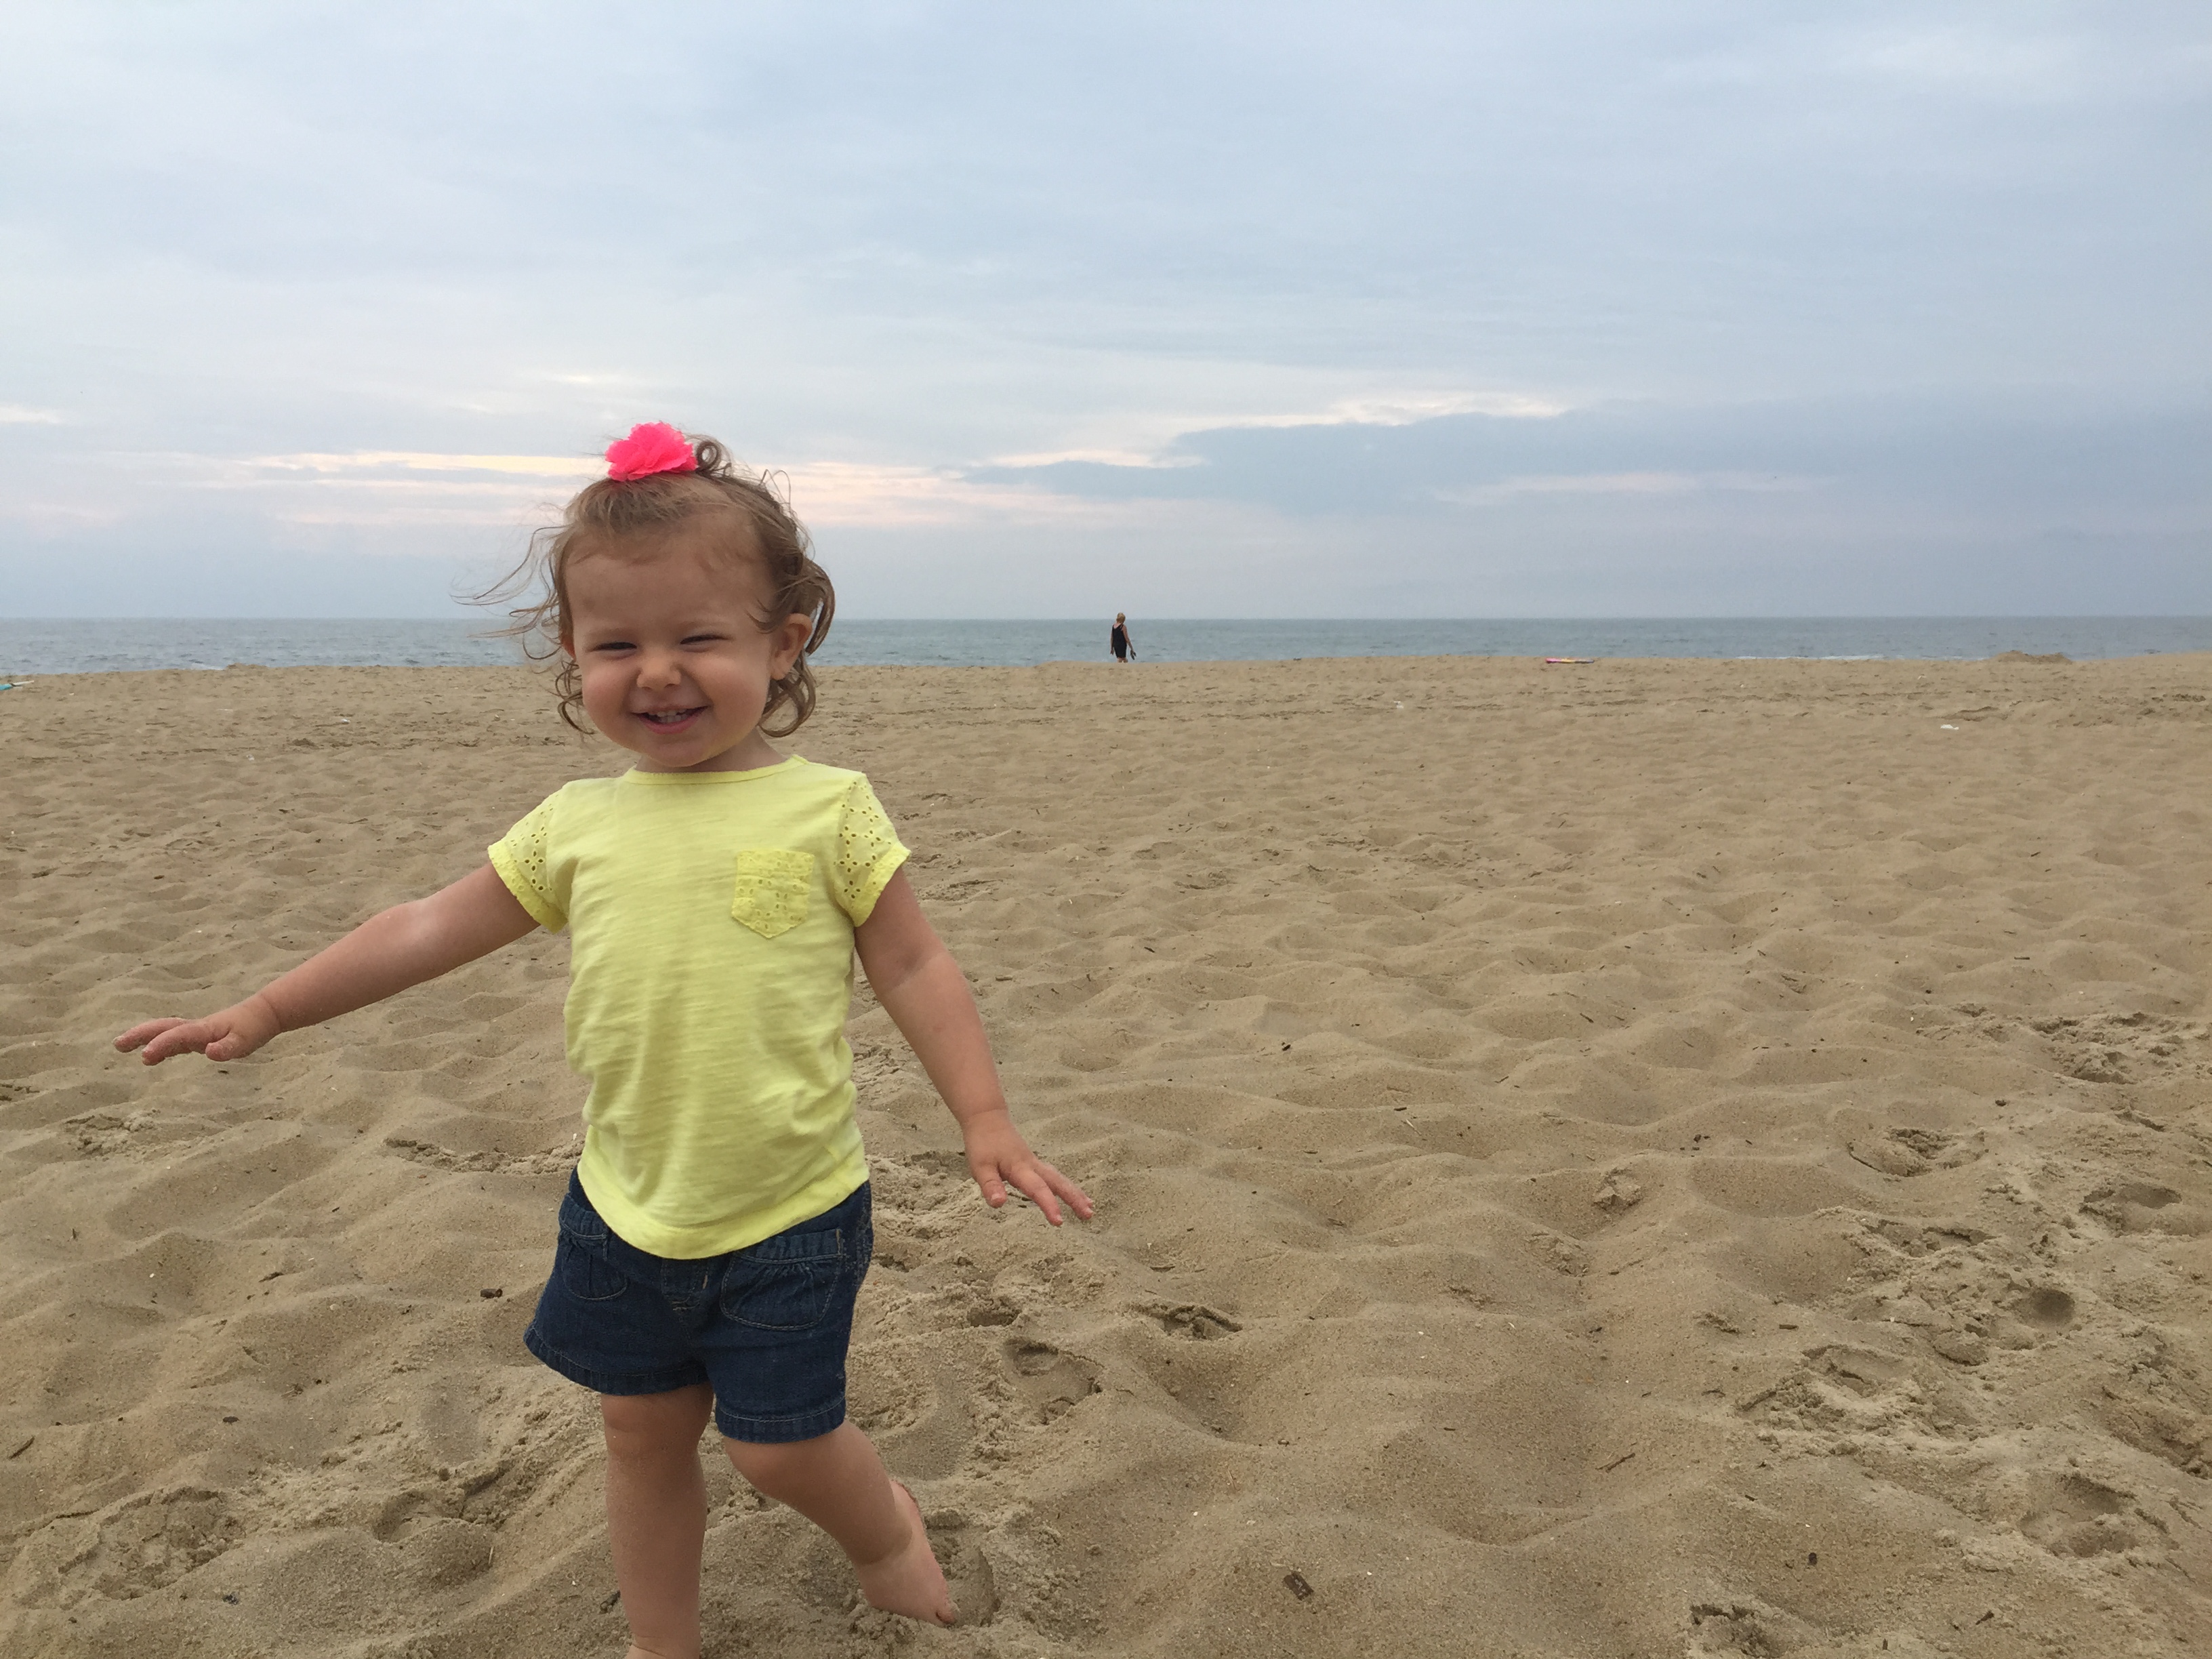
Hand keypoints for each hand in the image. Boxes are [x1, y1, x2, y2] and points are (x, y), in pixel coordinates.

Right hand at [114, 996, 281, 1064]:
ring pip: (165, 1031)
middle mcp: (196, 1028)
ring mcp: (195, 1031)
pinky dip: (160, 1044)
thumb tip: (210, 1053)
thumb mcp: (246, 1041)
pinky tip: (151, 1056)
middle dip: (140, 1035)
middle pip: (163, 1028)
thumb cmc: (254, 1028)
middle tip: (118, 1045)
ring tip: (121, 1046)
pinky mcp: (198, 1036)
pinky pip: (174, 1039)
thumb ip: (228, 1048)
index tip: (144, 1056)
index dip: (162, 1044)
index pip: (179, 1036)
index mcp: (204, 1029)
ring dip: (144, 1037)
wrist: (263, 1014)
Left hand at [961, 1108, 1093, 1225]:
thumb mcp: (980, 1167)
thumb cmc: (982, 1143)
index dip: (1049, 1205)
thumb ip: (990, 1186)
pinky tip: (1071, 1193)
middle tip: (1089, 1214)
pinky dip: (1066, 1185)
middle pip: (1058, 1182)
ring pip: (1059, 1178)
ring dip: (1074, 1193)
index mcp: (1020, 1168)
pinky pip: (1054, 1176)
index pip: (1037, 1189)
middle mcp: (1032, 1165)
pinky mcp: (1033, 1162)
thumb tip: (999, 1204)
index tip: (1060, 1222)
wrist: (986, 1118)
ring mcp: (1035, 1163)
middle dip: (1074, 1198)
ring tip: (1089, 1207)